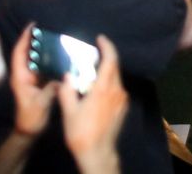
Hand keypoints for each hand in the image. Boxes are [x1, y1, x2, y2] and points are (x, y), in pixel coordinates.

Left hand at [10, 25, 57, 136]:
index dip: (24, 39)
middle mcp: (24, 75)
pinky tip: (60, 55)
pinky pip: (44, 67)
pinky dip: (50, 59)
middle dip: (35, 40)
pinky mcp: (39, 83)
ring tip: (55, 37)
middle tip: (47, 28)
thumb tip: (62, 76)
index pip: (19, 54)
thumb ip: (50, 90)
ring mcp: (31, 79)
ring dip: (43, 48)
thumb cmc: (30, 118)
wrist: (29, 130)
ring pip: (36, 59)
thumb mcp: (40, 104)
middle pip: (28, 53)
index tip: (32, 26)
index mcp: (20, 78)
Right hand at [58, 35, 126, 173]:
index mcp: (104, 89)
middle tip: (92, 53)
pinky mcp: (123, 107)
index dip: (107, 47)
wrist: (98, 153)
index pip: (110, 61)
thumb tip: (67, 74)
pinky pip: (117, 88)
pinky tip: (97, 87)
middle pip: (114, 67)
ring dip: (106, 71)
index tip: (100, 38)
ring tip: (91, 70)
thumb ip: (68, 90)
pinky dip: (108, 82)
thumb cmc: (81, 133)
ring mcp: (122, 99)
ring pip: (116, 78)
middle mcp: (117, 91)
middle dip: (105, 57)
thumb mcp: (69, 111)